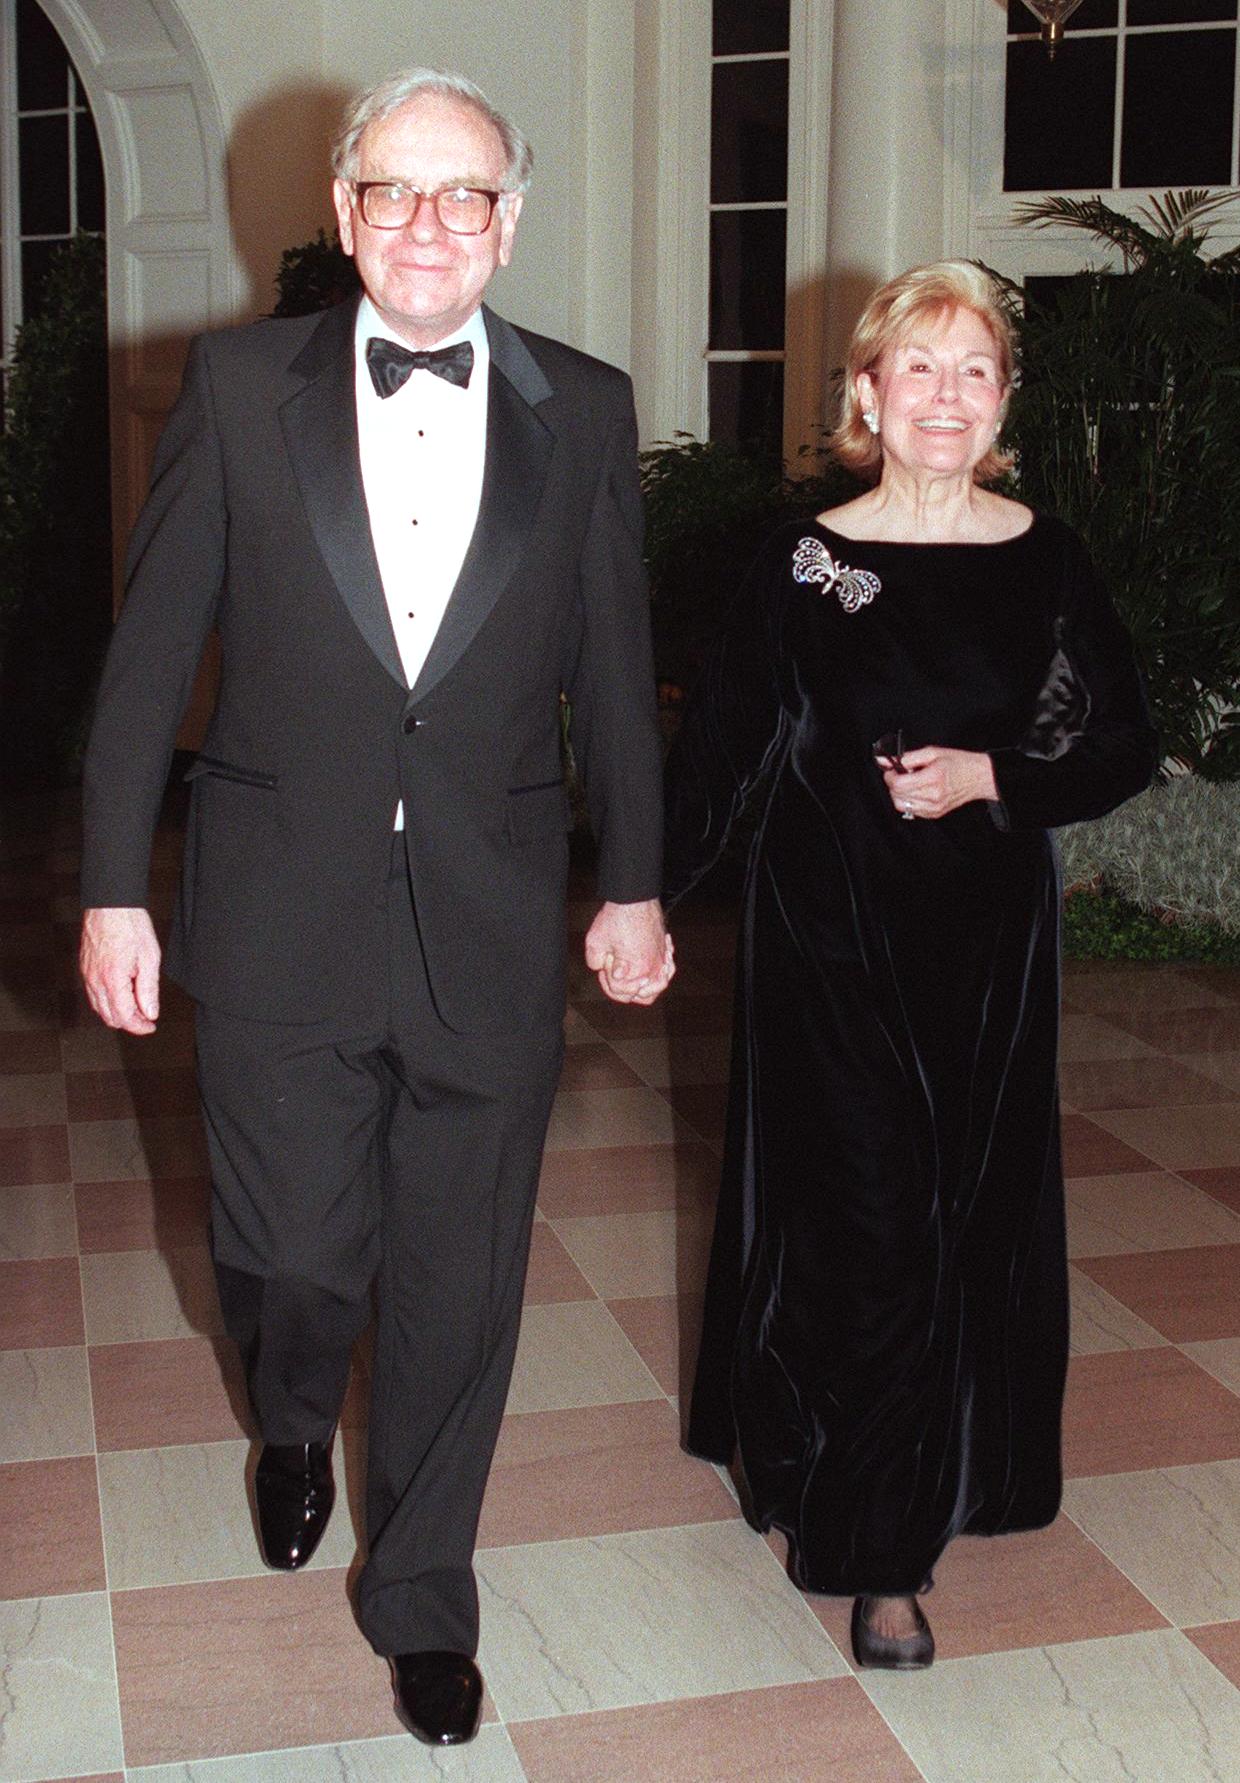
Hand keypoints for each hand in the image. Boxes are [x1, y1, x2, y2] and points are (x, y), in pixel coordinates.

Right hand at [80, 907, 161, 1033]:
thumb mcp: (150, 958)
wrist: (110, 904)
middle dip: (130, 1022)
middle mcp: (95, 980)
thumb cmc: (130, 925)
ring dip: (118, 1012)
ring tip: (138, 1005)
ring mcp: (87, 974)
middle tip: (147, 1017)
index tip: (150, 1026)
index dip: (139, 1026)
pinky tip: (122, 993)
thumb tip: (150, 1012)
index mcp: (112, 979)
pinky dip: (108, 1001)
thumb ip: (149, 989)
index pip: (124, 1017)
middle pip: (109, 1017)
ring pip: (99, 1008)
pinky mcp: (85, 968)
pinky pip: (94, 994)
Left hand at [584, 899, 674, 1004]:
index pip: (622, 992)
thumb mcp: (595, 942)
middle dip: (628, 990)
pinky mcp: (664, 948)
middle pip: (645, 997)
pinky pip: (667, 968)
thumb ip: (595, 963)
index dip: (609, 984)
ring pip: (660, 984)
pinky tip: (652, 964)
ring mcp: (661, 959)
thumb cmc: (616, 918)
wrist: (634, 897)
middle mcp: (652, 968)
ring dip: (648, 985)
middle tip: (617, 976)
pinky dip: (661, 970)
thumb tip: (605, 971)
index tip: (605, 971)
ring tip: (636, 978)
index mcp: (635, 970)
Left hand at [880, 746, 996, 820]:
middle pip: (898, 795)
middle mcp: (933, 796)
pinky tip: (917, 791)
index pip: (899, 784)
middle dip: (894, 784)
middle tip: (901, 774)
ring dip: (900, 793)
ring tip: (910, 783)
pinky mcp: (934, 814)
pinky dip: (909, 801)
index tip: (892, 770)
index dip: (890, 776)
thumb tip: (886, 761)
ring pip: (901, 805)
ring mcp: (934, 807)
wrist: (978, 777)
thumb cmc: (959, 763)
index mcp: (933, 778)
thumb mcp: (932, 753)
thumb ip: (907, 757)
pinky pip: (911, 811)